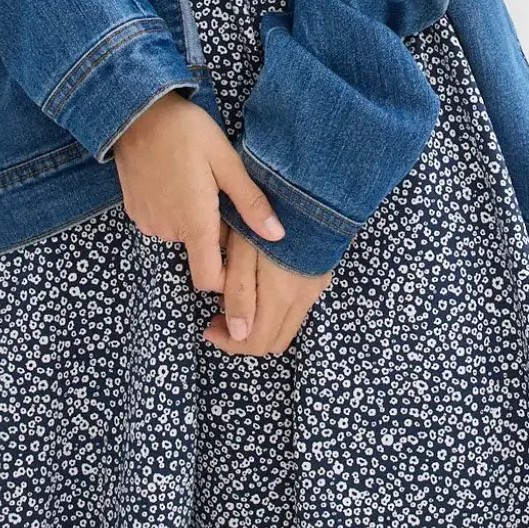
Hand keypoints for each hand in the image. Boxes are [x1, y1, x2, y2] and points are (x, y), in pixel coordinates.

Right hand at [113, 88, 286, 293]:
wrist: (137, 112)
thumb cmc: (187, 132)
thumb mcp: (227, 162)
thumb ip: (251, 203)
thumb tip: (278, 236)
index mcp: (194, 222)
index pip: (209, 279)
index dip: (227, 278)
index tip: (240, 255)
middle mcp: (167, 230)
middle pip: (199, 252)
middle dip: (216, 234)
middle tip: (224, 195)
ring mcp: (147, 222)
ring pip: (182, 234)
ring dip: (195, 220)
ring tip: (201, 182)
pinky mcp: (135, 211)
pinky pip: (163, 222)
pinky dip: (175, 211)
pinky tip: (179, 180)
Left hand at [204, 220, 332, 354]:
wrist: (311, 184)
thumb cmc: (267, 213)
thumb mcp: (242, 248)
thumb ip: (239, 293)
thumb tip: (239, 334)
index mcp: (281, 295)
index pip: (257, 342)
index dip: (230, 344)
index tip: (208, 327)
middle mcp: (304, 298)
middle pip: (275, 340)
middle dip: (244, 338)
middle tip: (218, 319)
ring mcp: (315, 287)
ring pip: (288, 326)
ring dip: (261, 325)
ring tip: (235, 302)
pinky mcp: (320, 274)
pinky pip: (297, 308)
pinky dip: (275, 311)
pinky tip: (258, 287)